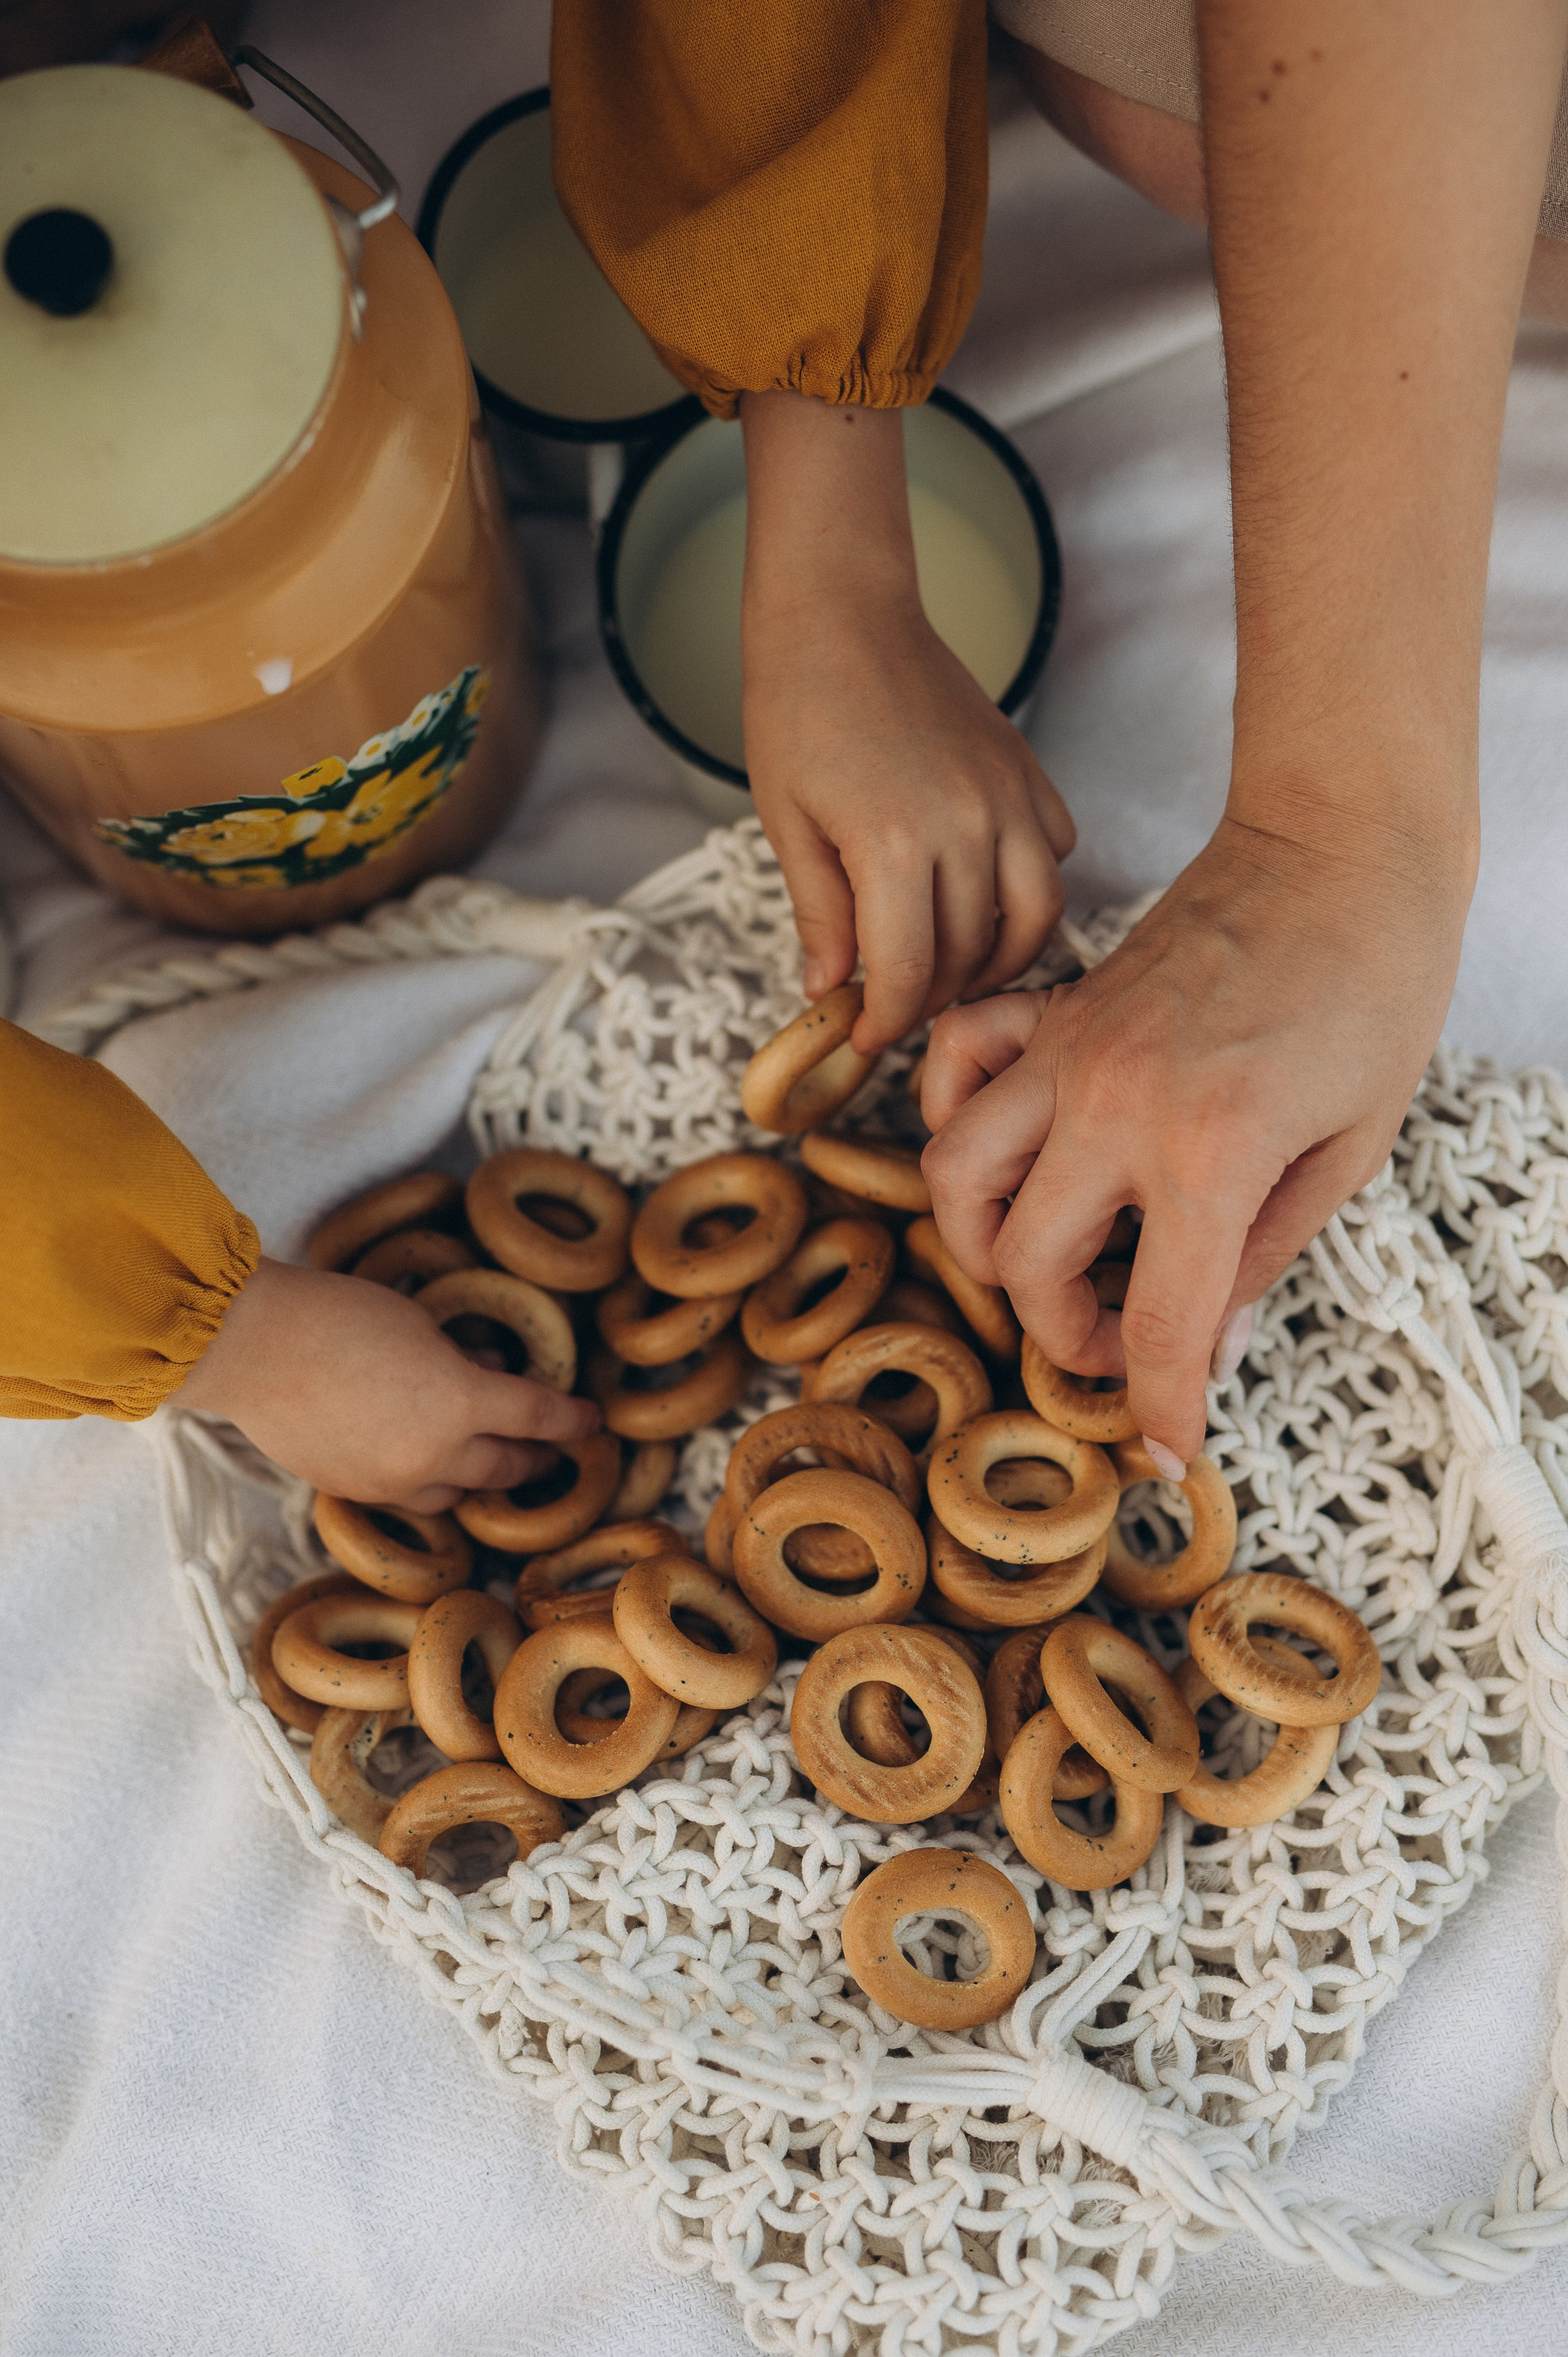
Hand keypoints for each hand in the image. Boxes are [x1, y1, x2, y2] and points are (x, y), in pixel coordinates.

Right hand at [174, 1257, 600, 1510]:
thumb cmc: (337, 1316)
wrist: (251, 1347)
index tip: (591, 1420)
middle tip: (550, 1449)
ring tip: (491, 1458)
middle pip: (506, 1467)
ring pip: (458, 1492)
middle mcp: (434, 1455)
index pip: (538, 1417)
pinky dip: (428, 1479)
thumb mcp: (420, 1324)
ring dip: (480, 1474)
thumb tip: (491, 1370)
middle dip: (535, 1457)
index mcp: (461, 1404)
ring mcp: (391, 1482)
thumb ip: (463, 1357)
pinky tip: (426, 1459)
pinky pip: (408, 1496)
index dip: (571, 1419)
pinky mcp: (353, 1492)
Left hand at [740, 390, 1074, 1052]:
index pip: (908, 972)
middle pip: (970, 953)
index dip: (888, 1020)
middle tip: (899, 1004)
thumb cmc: (798, 709)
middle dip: (932, 995)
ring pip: (1034, 917)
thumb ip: (819, 913)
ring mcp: (1008, 798)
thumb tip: (830, 990)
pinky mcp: (1029, 774)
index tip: (868, 1036)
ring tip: (954, 971)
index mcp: (894, 844)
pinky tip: (986, 899)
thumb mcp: (787, 822)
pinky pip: (1055, 856)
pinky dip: (1030, 892)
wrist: (842, 616)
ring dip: (996, 959)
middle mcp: (967, 825)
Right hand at [920, 811, 1472, 1463]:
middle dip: (1063, 1333)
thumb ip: (1267, 1257)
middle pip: (1024, 1261)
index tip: (1167, 1450)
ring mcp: (1069, 1049)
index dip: (1162, 1408)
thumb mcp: (1350, 1149)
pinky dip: (954, 1110)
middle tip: (1117, 1342)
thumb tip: (1215, 1351)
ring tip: (1039, 1263)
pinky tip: (1007, 1144)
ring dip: (981, 1242)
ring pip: (955, 1171)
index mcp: (1211, 1149)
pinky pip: (956, 1061)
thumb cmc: (1374, 989)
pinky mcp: (1053, 1008)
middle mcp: (1116, 1103)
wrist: (1342, 849)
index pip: (1160, 1323)